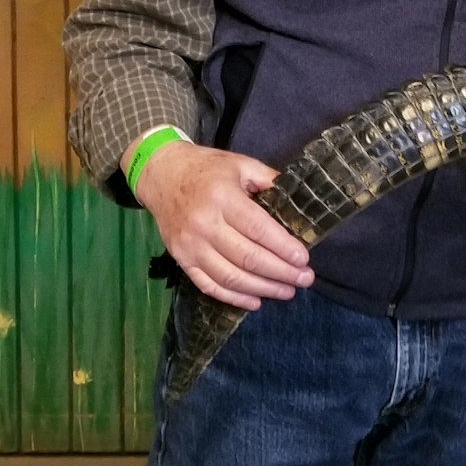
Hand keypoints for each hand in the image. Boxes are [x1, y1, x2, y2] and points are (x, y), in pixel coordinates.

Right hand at [131, 139, 314, 308]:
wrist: (161, 174)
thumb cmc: (206, 168)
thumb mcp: (241, 164)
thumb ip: (270, 181)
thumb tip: (299, 201)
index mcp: (223, 198)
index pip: (258, 229)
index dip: (283, 247)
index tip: (304, 259)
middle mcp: (204, 224)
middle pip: (247, 257)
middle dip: (280, 272)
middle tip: (304, 279)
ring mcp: (189, 246)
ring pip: (230, 276)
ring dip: (262, 288)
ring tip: (286, 291)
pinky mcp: (180, 259)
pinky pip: (208, 285)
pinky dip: (232, 297)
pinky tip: (254, 301)